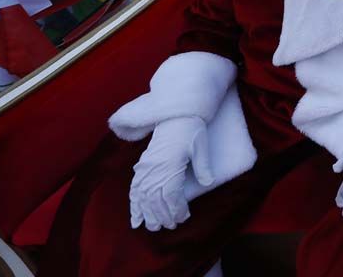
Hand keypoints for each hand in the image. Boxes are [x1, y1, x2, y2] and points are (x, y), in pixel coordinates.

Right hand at [129, 116, 212, 231]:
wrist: (175, 114)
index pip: (170, 194)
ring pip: (143, 197)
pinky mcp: (142, 166)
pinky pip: (134, 188)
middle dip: (162, 215)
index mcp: (170, 163)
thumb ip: (203, 165)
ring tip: (153, 227)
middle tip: (170, 226)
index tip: (183, 217)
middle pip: (155, 199)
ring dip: (147, 213)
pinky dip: (134, 204)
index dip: (175, 209)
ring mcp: (145, 167)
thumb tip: (208, 183)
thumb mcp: (201, 146)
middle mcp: (155, 167)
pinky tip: (135, 217)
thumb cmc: (191, 130)